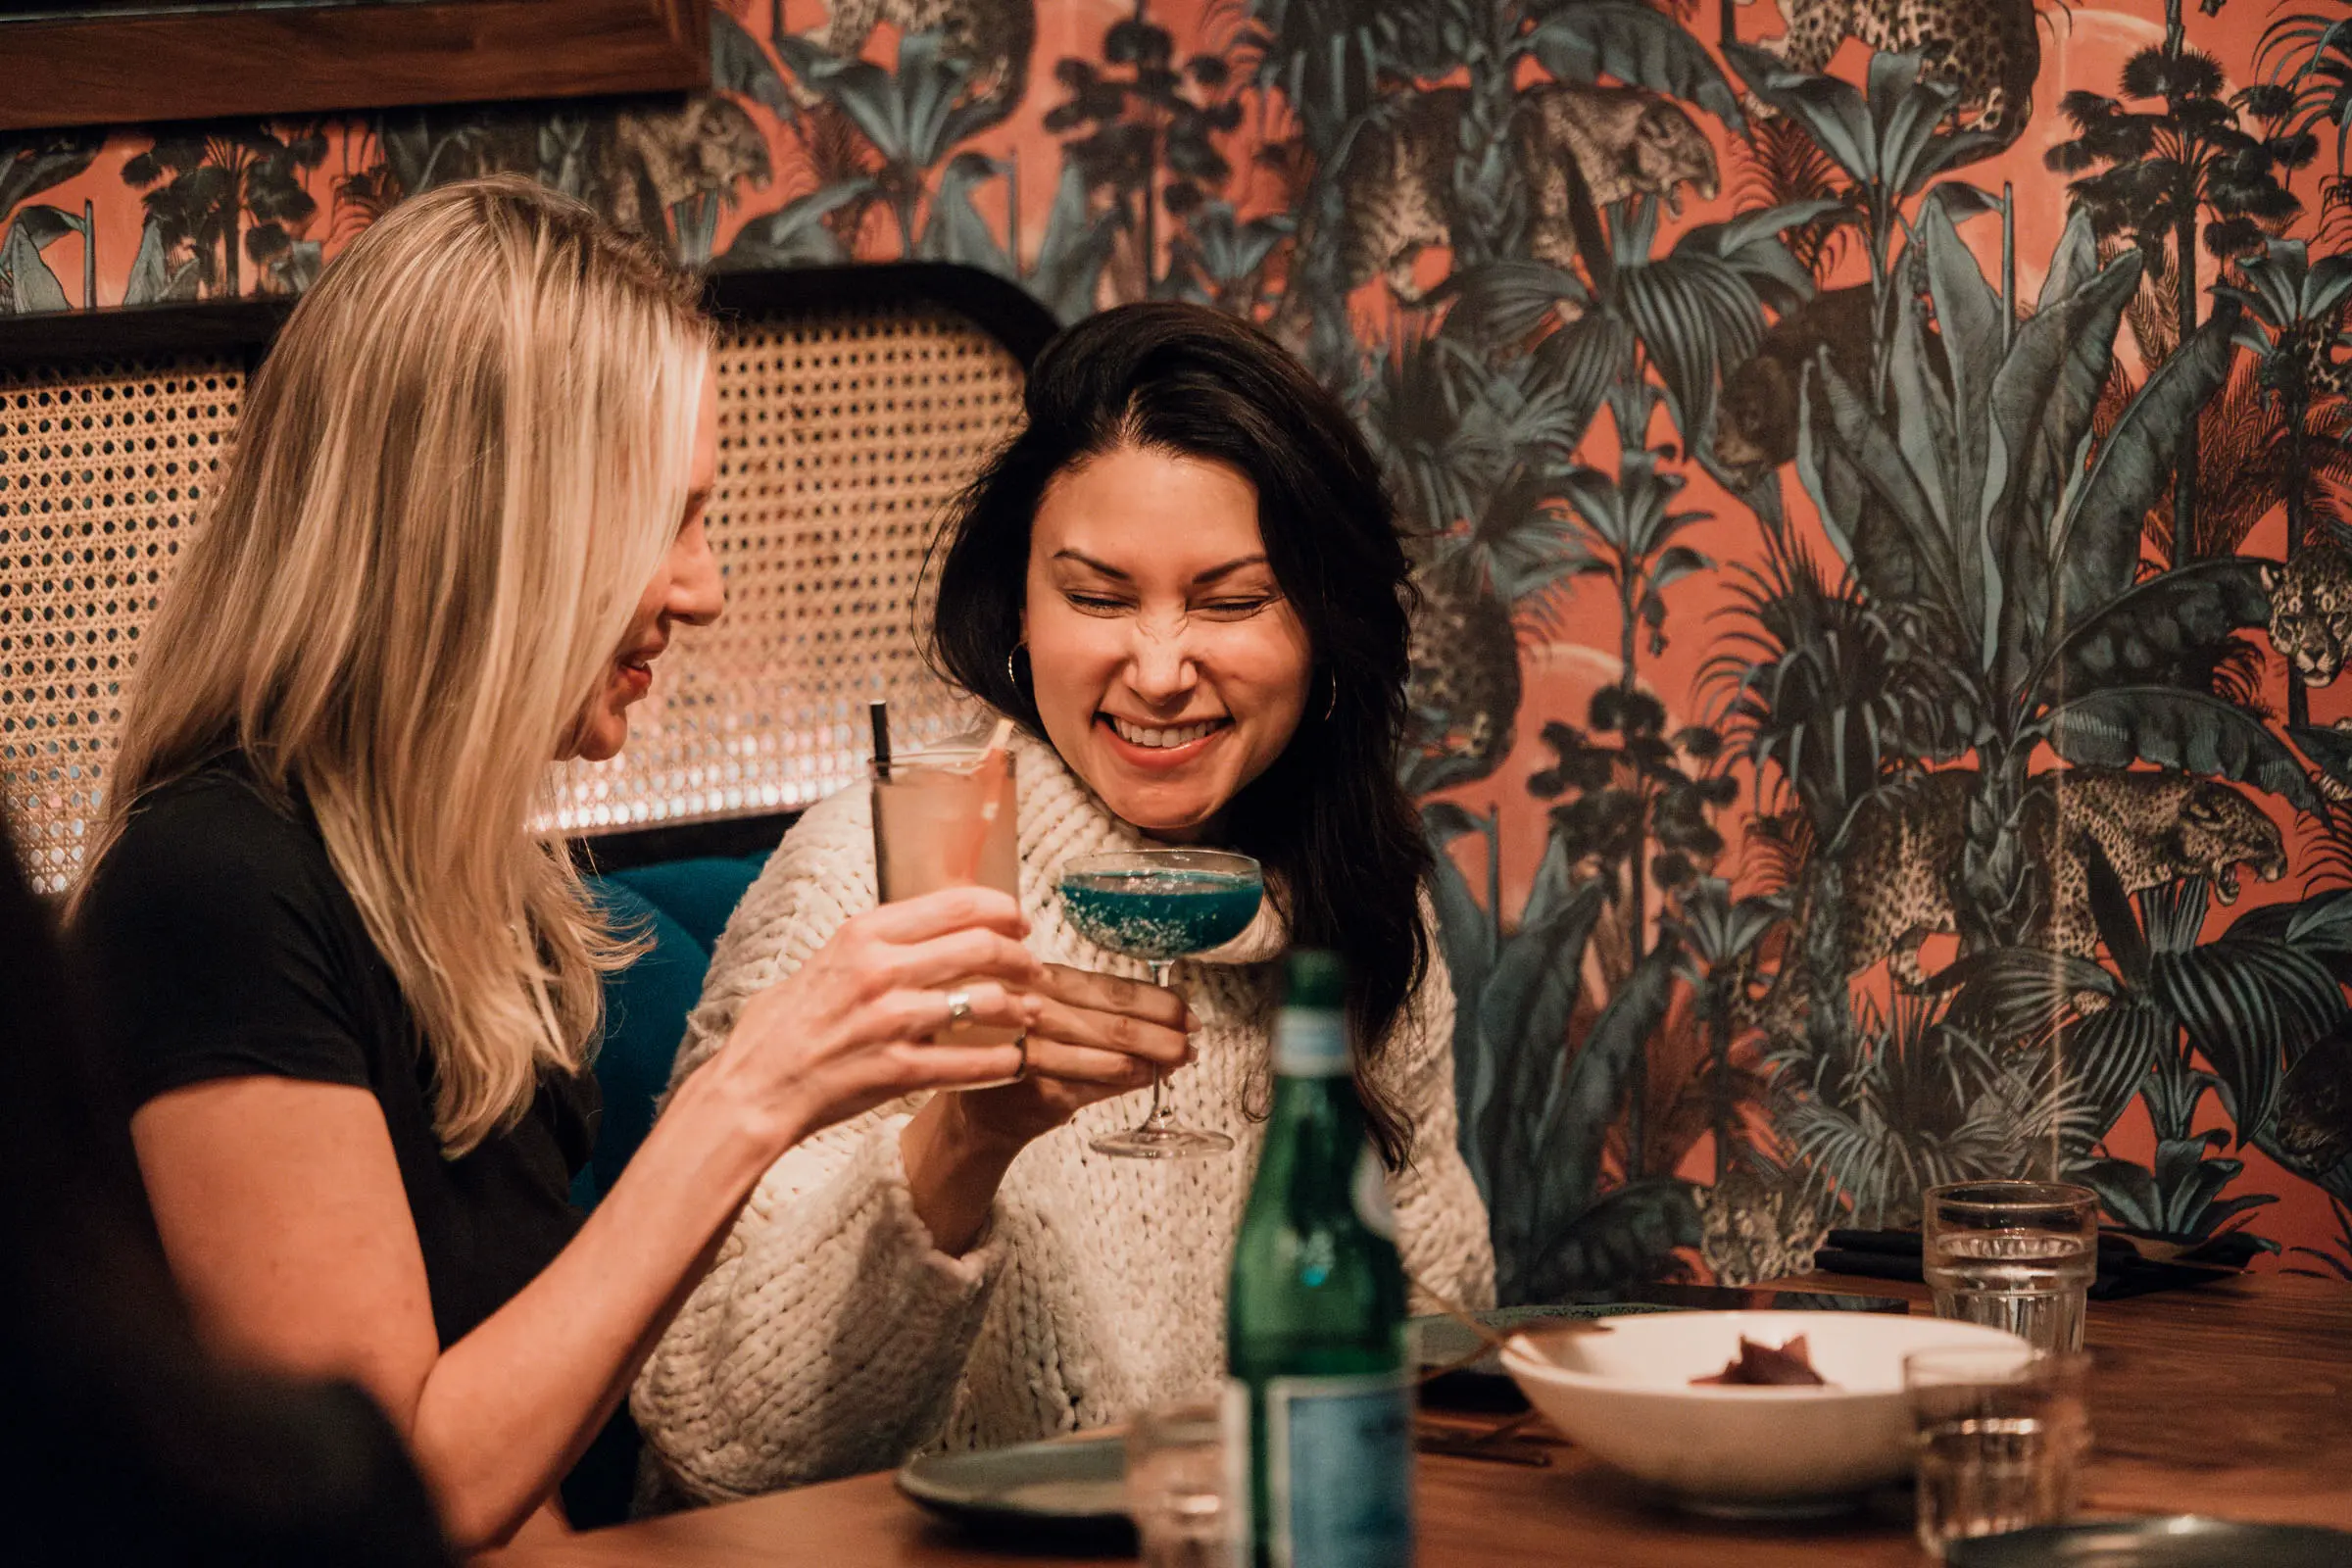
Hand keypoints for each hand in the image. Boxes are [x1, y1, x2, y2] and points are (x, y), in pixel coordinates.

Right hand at [694, 886, 1044, 1150]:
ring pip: (986, 1001)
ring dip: (1020, 1008)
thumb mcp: (824, 961)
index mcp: (865, 934)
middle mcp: (881, 970)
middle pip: (982, 947)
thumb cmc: (782, 1028)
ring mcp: (892, 1021)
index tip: (1019, 923)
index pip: (956, 904)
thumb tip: (921, 930)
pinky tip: (1015, 1061)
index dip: (1002, 910)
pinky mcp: (899, 1070)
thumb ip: (873, 945)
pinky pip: (973, 1062)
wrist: (755, 1089)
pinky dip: (1004, 1061)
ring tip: (1031, 1013)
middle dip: (1021, 958)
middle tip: (1035, 969)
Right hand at [946, 963, 1193, 1154]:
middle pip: (1115, 1020)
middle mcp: (1033, 1009)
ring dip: (1154, 1057)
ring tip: (1181, 1058)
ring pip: (1109, 1052)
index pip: (1109, 988)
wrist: (975, 1110)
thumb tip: (1167, 1008)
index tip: (1187, 1009)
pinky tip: (1148, 1077)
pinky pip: (1096, 1084)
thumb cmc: (1016, 1048)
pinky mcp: (1039, 1090)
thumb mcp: (1044, 1010)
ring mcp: (1034, 1051)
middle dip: (1164, 1030)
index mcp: (1038, 979)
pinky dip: (1127, 1080)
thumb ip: (1095, 1007)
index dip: (1155, 1000)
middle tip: (1193, 1037)